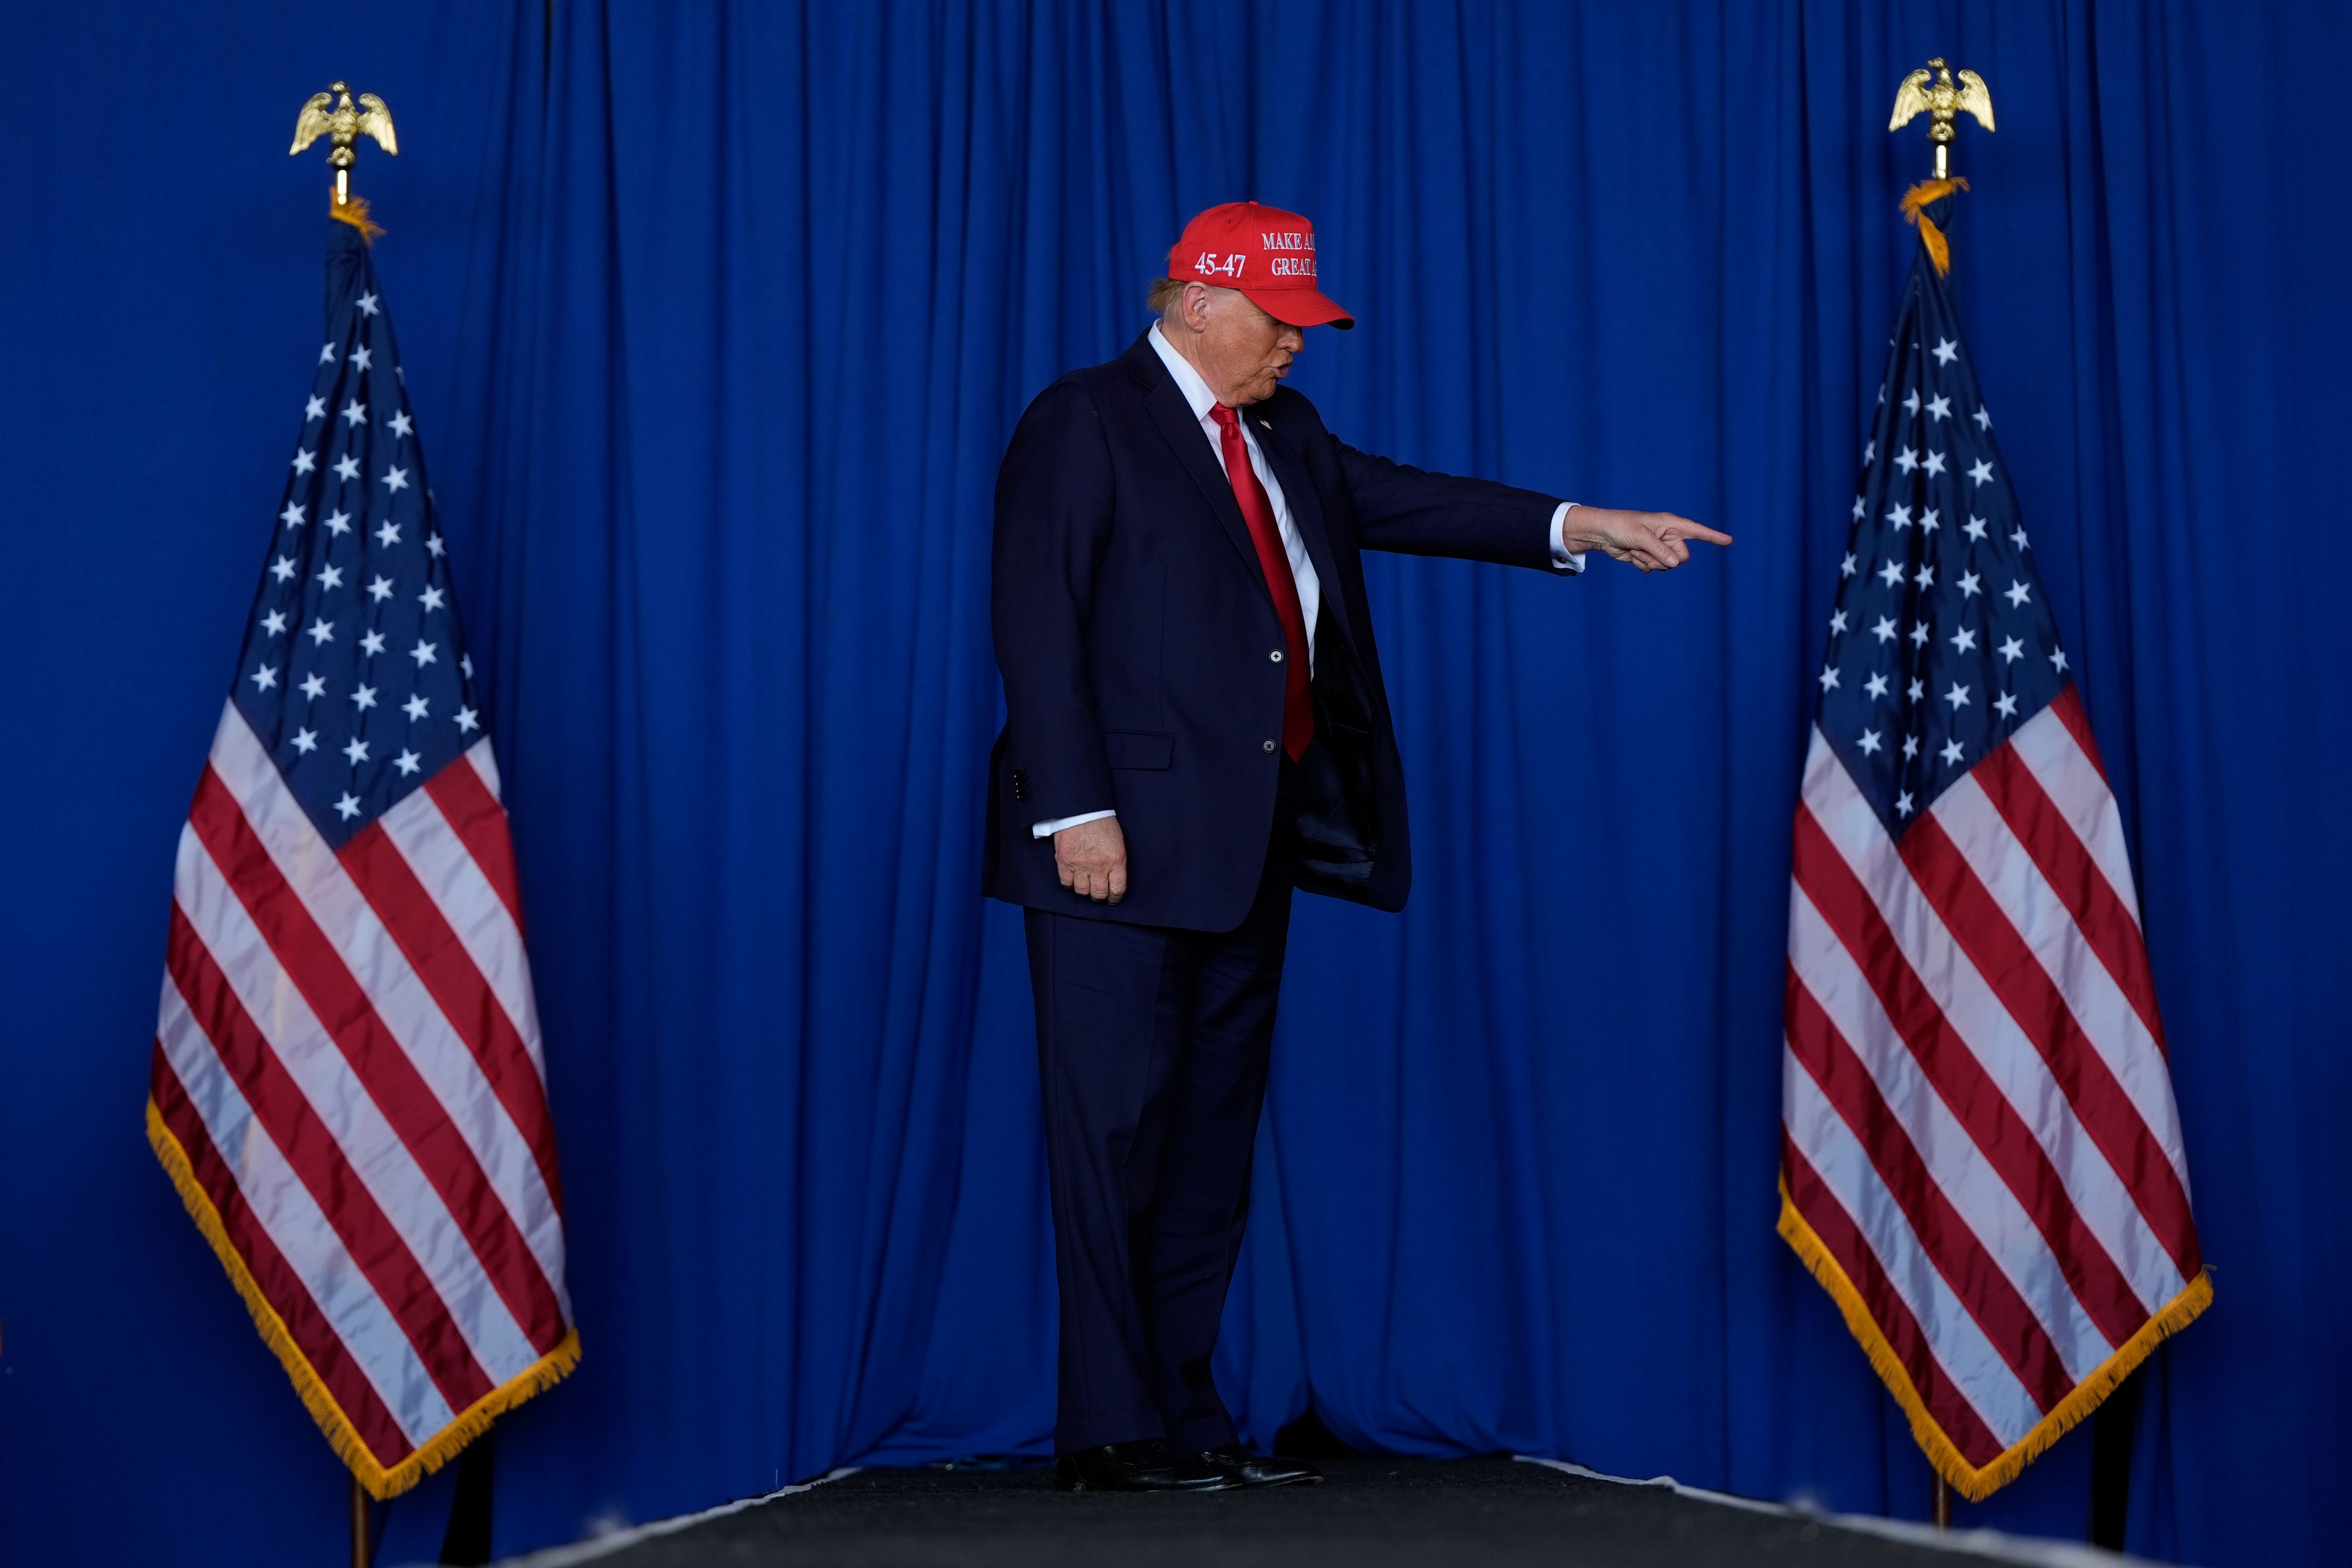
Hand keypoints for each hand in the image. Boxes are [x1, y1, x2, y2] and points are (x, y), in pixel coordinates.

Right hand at [1055, 816, 1127, 903]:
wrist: (1082, 808)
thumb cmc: (1101, 822)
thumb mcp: (1118, 842)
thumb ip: (1116, 862)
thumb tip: (1113, 879)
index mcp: (1116, 860)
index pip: (1117, 889)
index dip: (1115, 898)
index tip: (1113, 899)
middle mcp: (1099, 865)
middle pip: (1099, 894)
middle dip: (1099, 896)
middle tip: (1098, 894)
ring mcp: (1080, 864)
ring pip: (1082, 891)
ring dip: (1084, 890)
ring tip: (1085, 884)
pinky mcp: (1064, 861)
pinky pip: (1066, 882)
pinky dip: (1070, 883)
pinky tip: (1073, 878)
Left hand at [1565, 507, 1732, 572]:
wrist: (1603, 534)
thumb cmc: (1621, 527)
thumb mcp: (1640, 537)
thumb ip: (1659, 550)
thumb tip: (1674, 563)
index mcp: (1670, 524)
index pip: (1697, 531)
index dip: (1713, 536)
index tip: (1729, 541)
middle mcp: (1668, 535)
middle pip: (1682, 556)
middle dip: (1665, 559)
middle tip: (1647, 551)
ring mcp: (1660, 547)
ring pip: (1668, 565)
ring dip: (1651, 562)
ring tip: (1637, 551)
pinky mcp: (1650, 557)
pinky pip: (1655, 569)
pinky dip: (1643, 565)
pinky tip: (1632, 556)